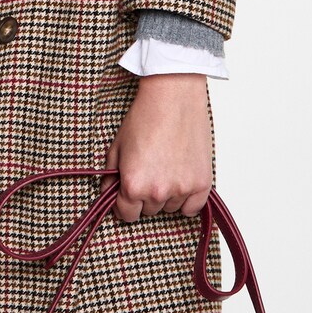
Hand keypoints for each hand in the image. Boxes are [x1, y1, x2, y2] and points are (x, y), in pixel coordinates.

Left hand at [99, 72, 212, 221]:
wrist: (173, 97)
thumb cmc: (144, 117)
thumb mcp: (117, 146)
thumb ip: (110, 177)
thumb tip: (109, 194)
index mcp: (133, 185)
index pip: (126, 215)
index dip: (124, 204)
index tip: (127, 194)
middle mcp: (158, 192)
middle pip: (148, 211)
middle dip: (145, 195)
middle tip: (149, 170)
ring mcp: (182, 189)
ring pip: (170, 208)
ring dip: (166, 195)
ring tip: (166, 166)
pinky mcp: (202, 184)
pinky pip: (192, 208)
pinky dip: (187, 199)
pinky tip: (181, 180)